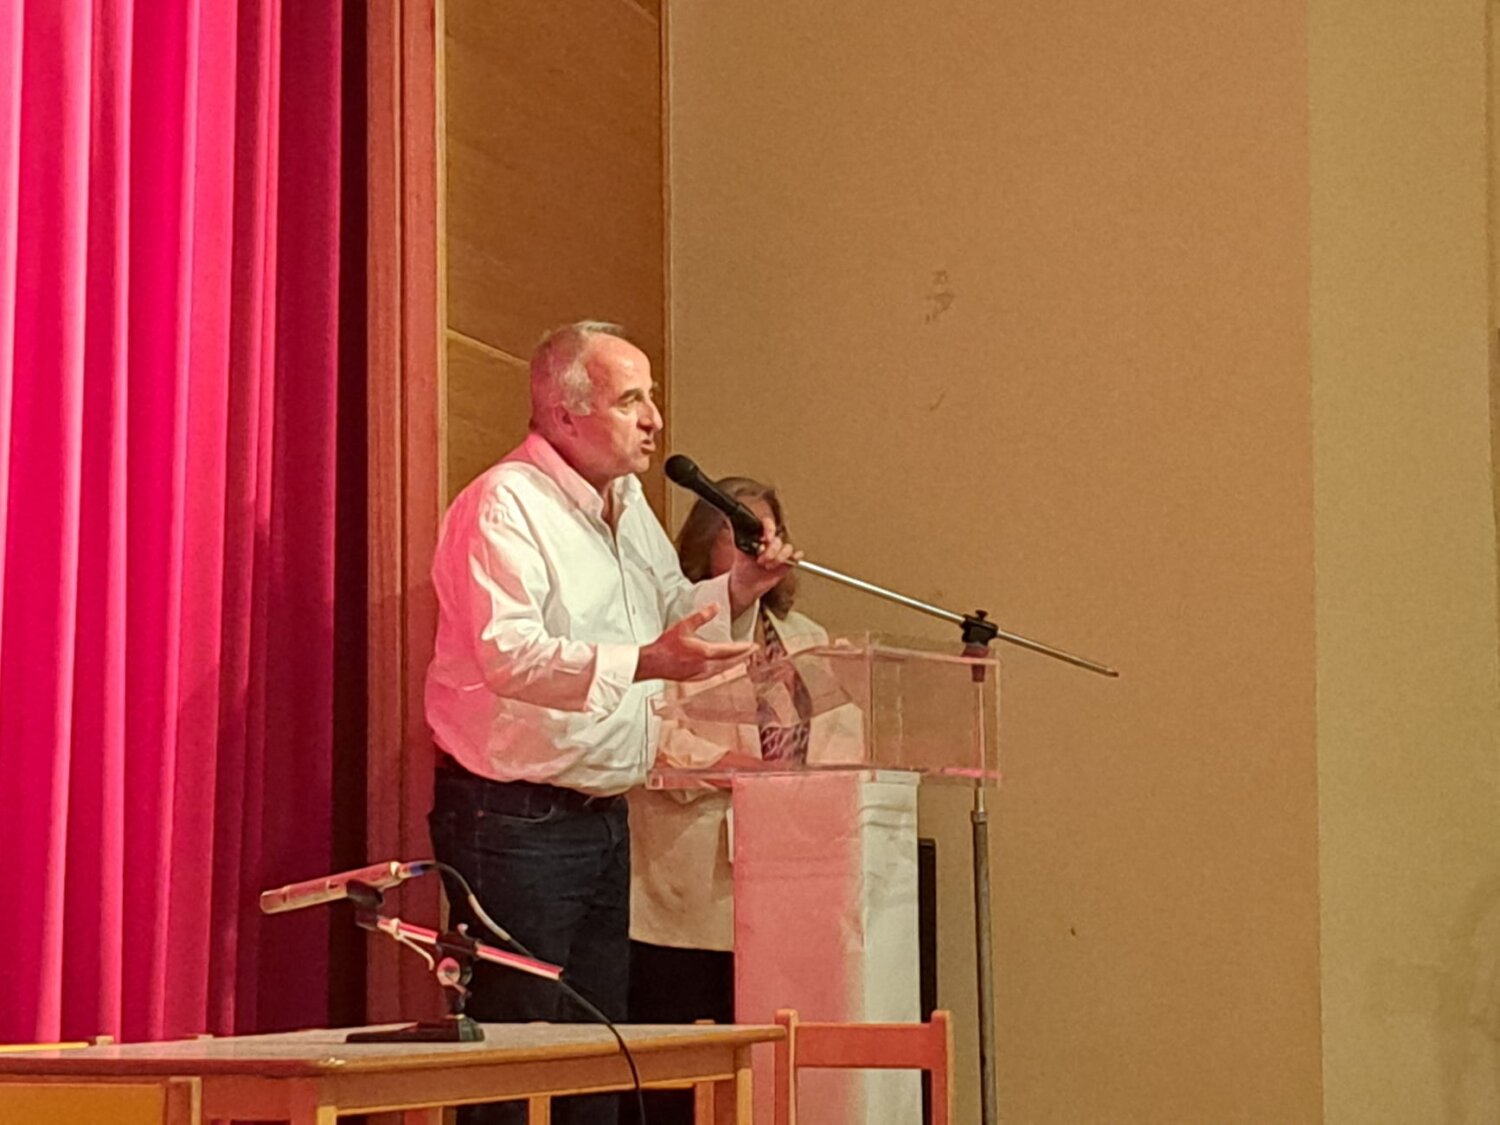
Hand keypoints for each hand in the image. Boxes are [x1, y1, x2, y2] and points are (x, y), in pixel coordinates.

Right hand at [635, 604, 755, 682]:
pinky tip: (724, 667)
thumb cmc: (665, 645)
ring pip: (724, 669)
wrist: (652, 663)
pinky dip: (724, 669)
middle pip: (731, 662)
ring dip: (735, 664)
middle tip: (754, 651)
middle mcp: (705, 666)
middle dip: (744, 656)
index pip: (730, 650)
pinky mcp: (696, 678)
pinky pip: (716, 674)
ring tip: (743, 658)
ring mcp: (701, 674)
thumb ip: (702, 616)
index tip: (753, 645)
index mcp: (704, 652)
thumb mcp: (684, 625)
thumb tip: (716, 606)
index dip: (743, 648)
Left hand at [728, 517, 801, 617]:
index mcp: (761, 537)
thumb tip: (734, 523)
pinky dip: (796, 557)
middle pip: (778, 540)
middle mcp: (771, 543)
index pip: (768, 524)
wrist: (746, 585)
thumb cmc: (742, 567)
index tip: (766, 539)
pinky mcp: (787, 563)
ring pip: (787, 548)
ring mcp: (780, 553)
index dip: (769, 529)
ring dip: (779, 558)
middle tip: (761, 560)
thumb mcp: (739, 550)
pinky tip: (791, 559)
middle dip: (770, 552)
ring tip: (768, 566)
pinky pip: (796, 556)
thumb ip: (738, 536)